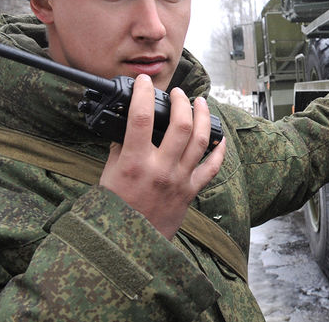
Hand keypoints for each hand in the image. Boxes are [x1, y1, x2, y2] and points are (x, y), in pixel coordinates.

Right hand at [99, 74, 225, 239]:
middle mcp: (160, 169)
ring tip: (201, 103)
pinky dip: (219, 150)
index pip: (141, 118)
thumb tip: (128, 128)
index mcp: (134, 163)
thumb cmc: (114, 211)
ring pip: (201, 141)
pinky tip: (220, 137)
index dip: (144, 94)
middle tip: (179, 93)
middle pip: (180, 125)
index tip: (145, 82)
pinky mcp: (191, 191)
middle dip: (182, 102)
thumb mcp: (108, 176)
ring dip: (204, 117)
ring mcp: (179, 180)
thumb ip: (120, 150)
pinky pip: (212, 167)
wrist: (128, 246)